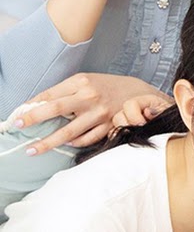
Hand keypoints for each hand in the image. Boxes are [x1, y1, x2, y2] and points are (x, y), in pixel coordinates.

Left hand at [16, 74, 167, 151]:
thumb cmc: (107, 86)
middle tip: (18, 127)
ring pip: (70, 131)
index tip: (17, 117)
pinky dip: (75, 143)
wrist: (138, 93)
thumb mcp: (85, 81)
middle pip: (56, 110)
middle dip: (33, 119)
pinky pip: (87, 139)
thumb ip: (63, 92)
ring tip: (33, 150)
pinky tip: (67, 144)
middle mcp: (90, 97)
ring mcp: (100, 114)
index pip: (50, 94)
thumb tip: (36, 106)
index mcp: (82, 82)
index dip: (31, 106)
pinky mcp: (109, 126)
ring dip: (48, 142)